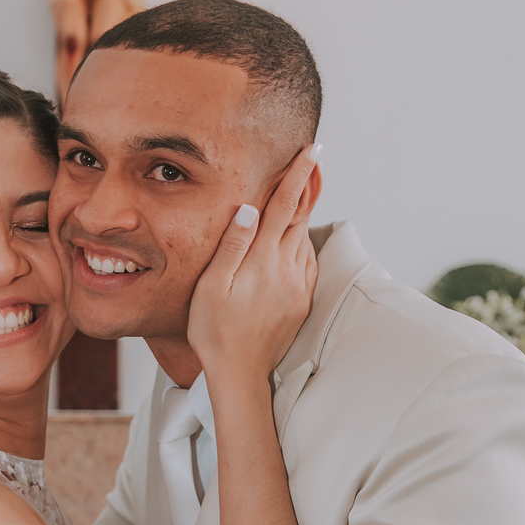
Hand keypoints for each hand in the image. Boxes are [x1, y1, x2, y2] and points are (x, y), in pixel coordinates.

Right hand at [187, 143, 321, 387]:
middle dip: (306, 187)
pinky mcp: (301, 302)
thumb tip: (251, 207)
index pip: (285, 206)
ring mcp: (298, 286)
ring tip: (302, 193)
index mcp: (264, 259)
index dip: (298, 175)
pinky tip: (296, 240)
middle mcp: (287, 269)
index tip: (311, 150)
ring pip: (305, 238)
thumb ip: (233, 245)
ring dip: (305, 213)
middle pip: (301, 217)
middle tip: (312, 161)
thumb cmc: (215, 331)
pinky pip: (307, 262)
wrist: (241, 375)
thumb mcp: (213, 286)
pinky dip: (304, 242)